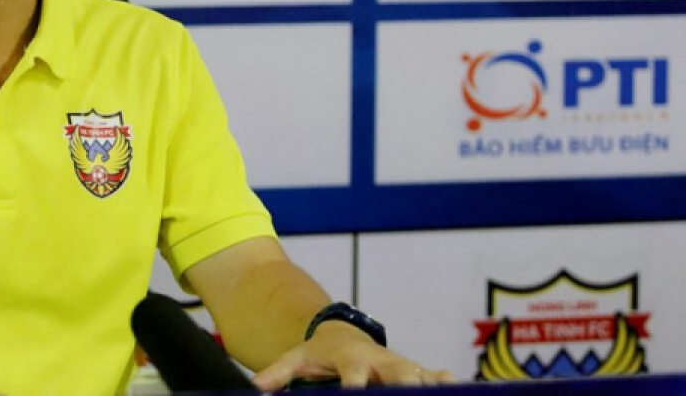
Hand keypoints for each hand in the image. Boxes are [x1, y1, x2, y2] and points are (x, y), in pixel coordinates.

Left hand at [250, 321, 454, 390]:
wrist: (341, 333)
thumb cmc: (318, 352)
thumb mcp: (297, 360)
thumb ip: (278, 373)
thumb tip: (256, 387)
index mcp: (351, 359)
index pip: (355, 373)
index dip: (356, 384)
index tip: (357, 393)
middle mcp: (380, 360)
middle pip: (398, 372)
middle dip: (407, 384)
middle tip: (414, 395)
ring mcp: (400, 365)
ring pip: (422, 374)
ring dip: (434, 383)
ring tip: (451, 391)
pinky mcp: (414, 371)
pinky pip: (437, 377)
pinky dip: (452, 383)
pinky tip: (469, 390)